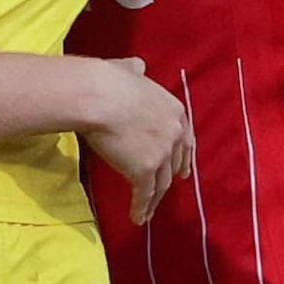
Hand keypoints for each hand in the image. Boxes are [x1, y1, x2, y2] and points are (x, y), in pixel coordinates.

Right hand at [82, 58, 193, 225]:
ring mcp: (161, 154)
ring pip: (161, 183)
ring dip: (155, 199)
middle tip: (168, 188)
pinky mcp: (145, 170)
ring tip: (148, 211)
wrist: (99, 97)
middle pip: (174, 162)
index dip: (183, 155)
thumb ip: (136, 71)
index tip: (183, 169)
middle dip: (171, 177)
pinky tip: (138, 217)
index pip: (185, 139)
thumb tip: (138, 66)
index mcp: (174, 110)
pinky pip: (145, 194)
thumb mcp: (128, 70)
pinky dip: (142, 208)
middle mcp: (174, 133)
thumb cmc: (108, 81)